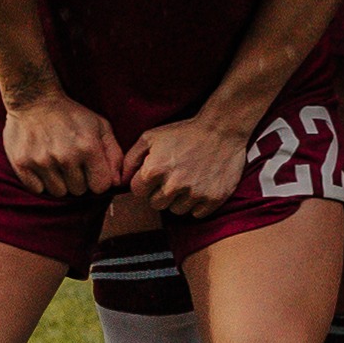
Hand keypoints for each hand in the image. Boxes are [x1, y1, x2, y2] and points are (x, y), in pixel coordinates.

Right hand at [0, 90, 120, 200]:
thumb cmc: (72, 115)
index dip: (97, 180)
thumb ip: (114, 155)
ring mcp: (42, 161)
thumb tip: (117, 183)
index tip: (91, 170)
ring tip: (56, 162)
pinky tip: (42, 164)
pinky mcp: (22, 163)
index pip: (100, 186)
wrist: (34, 99)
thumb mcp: (101, 126)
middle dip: (78, 180)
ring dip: (59, 182)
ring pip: (58, 192)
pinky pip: (37, 189)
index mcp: (88, 147)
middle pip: (79, 191)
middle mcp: (65, 156)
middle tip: (71, 162)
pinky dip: (40, 181)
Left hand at [117, 110, 252, 218]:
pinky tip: (200, 186)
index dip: (145, 183)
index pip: (138, 192)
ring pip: (176, 210)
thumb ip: (130, 159)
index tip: (156, 174)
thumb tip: (121, 180)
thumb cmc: (184, 132)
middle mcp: (173, 185)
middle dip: (160, 192)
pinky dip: (197, 204)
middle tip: (173, 177)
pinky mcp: (213, 199)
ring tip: (188, 180)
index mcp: (154, 170)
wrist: (222, 129)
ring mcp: (194, 194)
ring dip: (179, 199)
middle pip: (156, 204)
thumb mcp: (151, 137)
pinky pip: (197, 213)